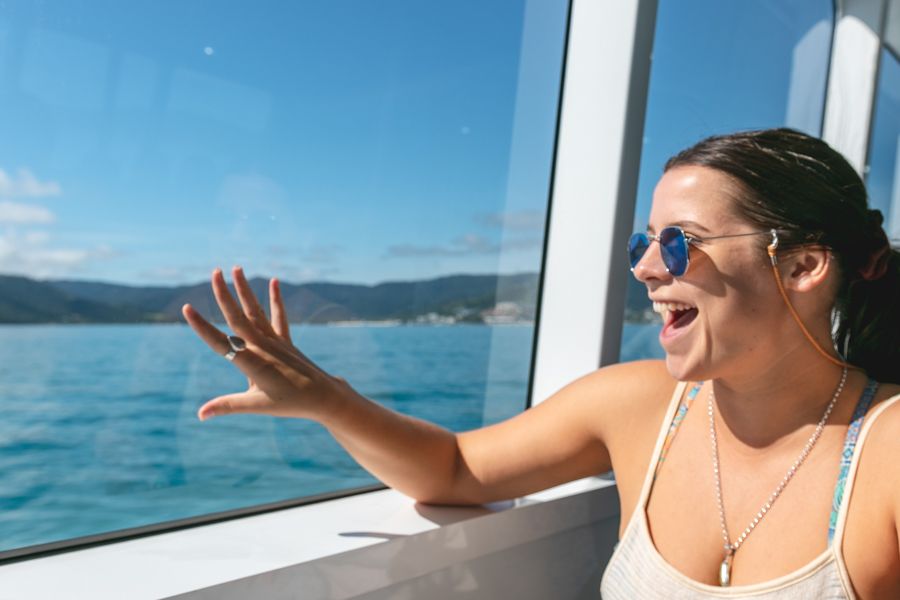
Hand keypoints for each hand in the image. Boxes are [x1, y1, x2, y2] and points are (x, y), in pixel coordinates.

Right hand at [182, 266, 348, 421]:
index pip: (220, 342)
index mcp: (250, 362)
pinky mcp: (286, 340)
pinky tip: (274, 281)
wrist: (323, 397)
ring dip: (245, 289)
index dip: (202, 326)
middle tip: (215, 272)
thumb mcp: (255, 406)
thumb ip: (226, 406)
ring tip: (237, 268)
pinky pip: (279, 317)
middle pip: (238, 316)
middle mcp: (262, 346)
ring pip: (256, 311)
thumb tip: (200, 415)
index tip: (187, 308)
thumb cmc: (288, 403)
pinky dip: (276, 299)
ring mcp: (275, 341)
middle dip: (225, 294)